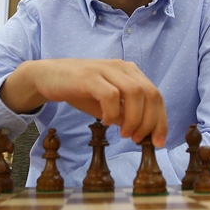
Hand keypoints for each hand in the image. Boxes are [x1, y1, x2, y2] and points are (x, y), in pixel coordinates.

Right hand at [0, 59, 166, 146]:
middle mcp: (122, 68)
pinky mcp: (89, 76)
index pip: (156, 95)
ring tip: (124, 134)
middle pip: (150, 94)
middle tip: (138, 139)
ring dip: (133, 118)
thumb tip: (143, 133)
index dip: (161, 120)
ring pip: (135, 93)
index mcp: (130, 73)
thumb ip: (125, 114)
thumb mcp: (108, 104)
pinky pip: (110, 95)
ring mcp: (106, 70)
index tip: (158, 142)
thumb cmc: (80, 91)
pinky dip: (112, 112)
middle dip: (150, 121)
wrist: (48, 77)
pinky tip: (105, 122)